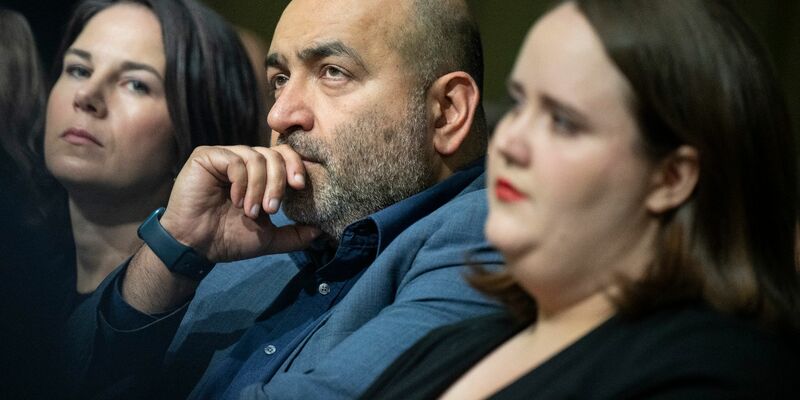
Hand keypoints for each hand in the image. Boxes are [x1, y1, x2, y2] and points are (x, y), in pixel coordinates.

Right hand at [158, 145, 318, 261]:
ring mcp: (225, 156)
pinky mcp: (207, 156)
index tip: (300, 187)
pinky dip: (241, 182)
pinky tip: (235, 200)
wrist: (196, 247)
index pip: (285, 157)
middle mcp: (244, 161)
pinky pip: (235, 160)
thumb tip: (321, 232)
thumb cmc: (228, 239)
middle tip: (271, 209)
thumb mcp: (268, 238)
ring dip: (259, 187)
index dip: (296, 167)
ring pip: (257, 158)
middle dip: (278, 183)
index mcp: (260, 174)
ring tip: (250, 211)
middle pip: (274, 155)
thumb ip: (294, 234)